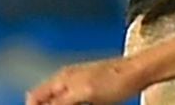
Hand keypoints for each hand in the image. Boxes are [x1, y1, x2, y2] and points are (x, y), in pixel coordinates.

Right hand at [26, 57, 143, 104]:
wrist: (140, 72)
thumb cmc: (115, 80)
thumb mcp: (82, 94)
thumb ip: (59, 102)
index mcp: (61, 78)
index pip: (34, 97)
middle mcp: (67, 79)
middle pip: (47, 100)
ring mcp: (80, 84)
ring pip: (61, 102)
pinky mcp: (93, 90)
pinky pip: (76, 101)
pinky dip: (75, 104)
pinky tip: (89, 104)